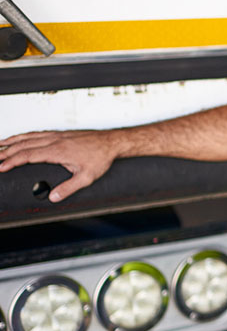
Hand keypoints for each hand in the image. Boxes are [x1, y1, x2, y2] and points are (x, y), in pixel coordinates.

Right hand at [0, 130, 117, 201]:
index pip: (27, 155)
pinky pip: (36, 133)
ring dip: (11, 141)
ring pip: (27, 137)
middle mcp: (54, 140)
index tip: (0, 167)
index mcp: (57, 150)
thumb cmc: (101, 157)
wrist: (111, 142)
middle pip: (23, 144)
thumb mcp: (87, 177)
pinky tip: (18, 139)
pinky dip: (23, 136)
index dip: (11, 161)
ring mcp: (56, 135)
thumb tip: (54, 197)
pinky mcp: (59, 134)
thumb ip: (69, 187)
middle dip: (5, 151)